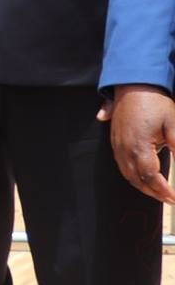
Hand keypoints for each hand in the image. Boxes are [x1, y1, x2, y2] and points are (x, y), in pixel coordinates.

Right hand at [102, 85, 174, 204]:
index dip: (162, 190)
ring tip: (157, 192)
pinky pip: (121, 165)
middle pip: (136, 179)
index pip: (150, 176)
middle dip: (152, 192)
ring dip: (142, 186)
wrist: (134, 85)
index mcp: (138, 145)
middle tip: (169, 199)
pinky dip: (133, 176)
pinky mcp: (115, 141)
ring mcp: (117, 145)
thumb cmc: (155, 102)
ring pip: (127, 174)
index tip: (174, 198)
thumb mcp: (173, 125)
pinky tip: (142, 178)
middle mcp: (124, 148)